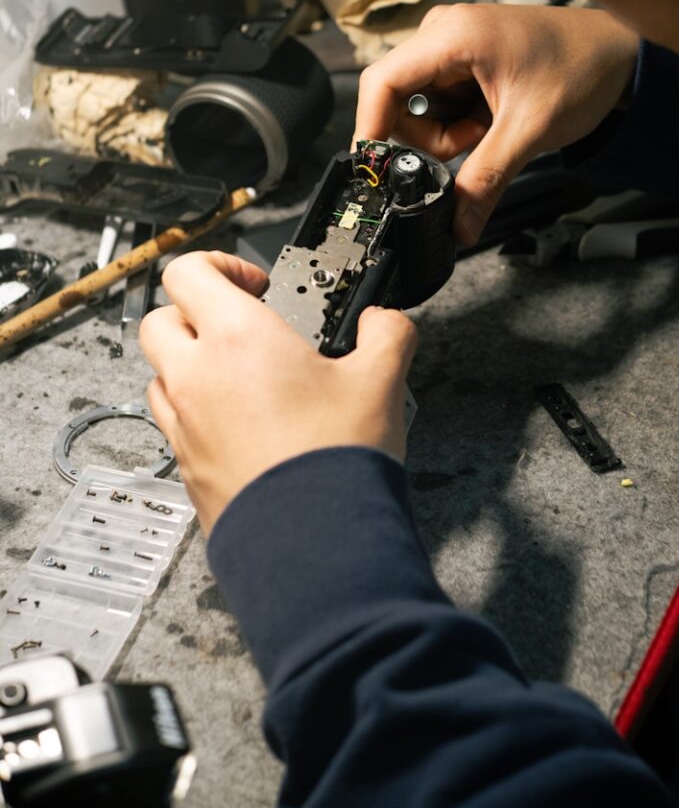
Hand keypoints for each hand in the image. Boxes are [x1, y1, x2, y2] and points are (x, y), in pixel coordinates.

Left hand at [139, 250, 417, 533]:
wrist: (313, 542)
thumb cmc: (336, 458)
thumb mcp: (381, 380)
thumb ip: (388, 333)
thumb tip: (386, 322)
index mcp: (237, 338)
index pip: (190, 272)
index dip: (221, 266)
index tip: (257, 285)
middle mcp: (196, 376)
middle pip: (161, 319)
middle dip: (196, 314)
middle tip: (241, 327)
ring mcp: (184, 424)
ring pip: (161, 373)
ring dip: (191, 364)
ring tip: (242, 378)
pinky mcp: (185, 467)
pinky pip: (174, 423)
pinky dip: (197, 412)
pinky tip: (243, 426)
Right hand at [353, 4, 637, 245]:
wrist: (620, 54)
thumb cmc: (581, 70)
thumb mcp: (528, 132)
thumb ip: (485, 180)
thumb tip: (458, 226)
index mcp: (452, 35)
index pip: (382, 82)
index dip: (371, 129)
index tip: (377, 168)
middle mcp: (443, 31)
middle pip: (397, 99)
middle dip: (428, 138)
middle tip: (474, 144)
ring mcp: (451, 43)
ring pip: (417, 106)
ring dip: (447, 133)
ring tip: (492, 127)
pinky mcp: (461, 58)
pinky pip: (438, 102)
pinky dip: (459, 122)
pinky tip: (492, 118)